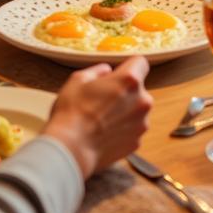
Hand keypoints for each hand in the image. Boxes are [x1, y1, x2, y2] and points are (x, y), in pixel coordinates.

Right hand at [43, 56, 152, 178]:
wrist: (71, 149)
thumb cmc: (72, 112)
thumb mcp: (78, 79)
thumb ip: (98, 71)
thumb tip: (107, 71)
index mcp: (129, 81)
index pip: (141, 62)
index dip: (128, 66)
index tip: (119, 73)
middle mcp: (142, 100)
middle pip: (138, 89)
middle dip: (125, 92)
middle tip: (103, 100)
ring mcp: (141, 123)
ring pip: (136, 110)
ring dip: (125, 111)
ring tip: (102, 120)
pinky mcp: (137, 142)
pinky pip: (132, 129)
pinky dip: (123, 130)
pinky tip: (104, 133)